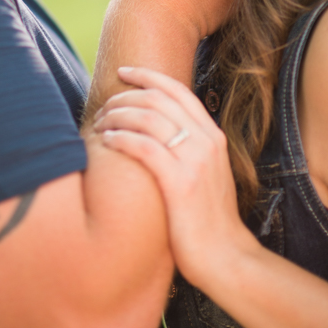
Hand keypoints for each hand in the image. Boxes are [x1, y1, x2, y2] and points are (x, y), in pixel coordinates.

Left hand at [94, 66, 255, 289]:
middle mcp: (206, 141)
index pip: (178, 90)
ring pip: (148, 118)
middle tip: (104, 105)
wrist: (227, 257)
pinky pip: (143, 147)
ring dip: (117, 115)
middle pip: (159, 98)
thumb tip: (156, 133)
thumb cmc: (208, 220)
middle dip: (126, 95)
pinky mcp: (180, 183)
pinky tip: (107, 140)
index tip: (124, 70)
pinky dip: (121, 137)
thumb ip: (188, 150)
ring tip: (100, 124)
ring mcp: (195, 161)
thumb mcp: (206, 174)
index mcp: (213, 136)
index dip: (148, 75)